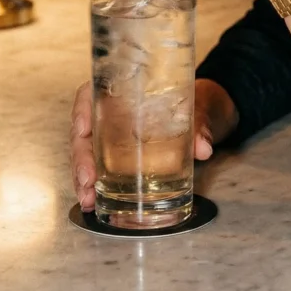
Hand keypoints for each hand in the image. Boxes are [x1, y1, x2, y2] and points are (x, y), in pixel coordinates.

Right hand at [69, 78, 239, 211]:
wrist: (209, 111)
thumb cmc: (197, 101)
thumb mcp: (200, 107)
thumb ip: (200, 123)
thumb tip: (202, 148)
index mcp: (125, 89)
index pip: (90, 93)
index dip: (81, 111)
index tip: (83, 131)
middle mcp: (113, 111)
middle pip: (84, 130)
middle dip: (81, 157)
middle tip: (88, 180)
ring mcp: (114, 134)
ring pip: (87, 152)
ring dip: (83, 177)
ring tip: (89, 199)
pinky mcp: (121, 154)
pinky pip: (101, 167)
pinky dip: (95, 185)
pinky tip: (94, 202)